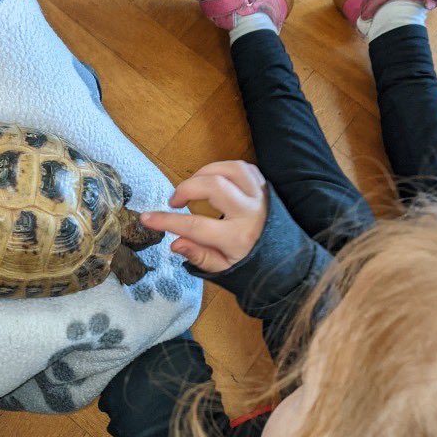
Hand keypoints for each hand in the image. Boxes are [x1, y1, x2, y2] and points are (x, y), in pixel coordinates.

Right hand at [141, 161, 267, 272]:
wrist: (289, 261)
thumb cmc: (254, 266)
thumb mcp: (225, 270)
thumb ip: (200, 256)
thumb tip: (175, 243)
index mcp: (237, 238)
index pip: (195, 226)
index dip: (166, 221)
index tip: (147, 217)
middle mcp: (250, 214)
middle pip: (214, 186)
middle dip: (187, 188)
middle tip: (175, 201)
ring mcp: (259, 197)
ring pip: (230, 169)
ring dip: (205, 173)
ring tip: (193, 186)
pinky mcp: (265, 187)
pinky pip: (244, 167)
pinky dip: (224, 169)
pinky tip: (214, 180)